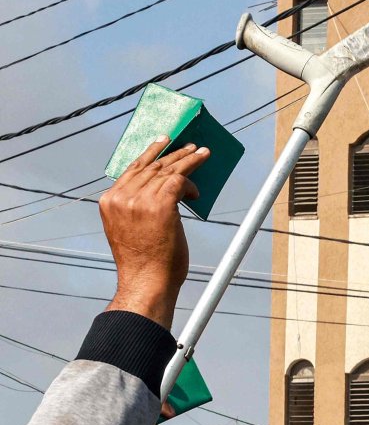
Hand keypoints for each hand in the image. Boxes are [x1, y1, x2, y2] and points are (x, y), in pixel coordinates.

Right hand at [100, 138, 209, 329]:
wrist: (146, 281)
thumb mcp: (129, 228)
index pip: (131, 169)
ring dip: (188, 161)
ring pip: (168, 170)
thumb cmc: (143, 261)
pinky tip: (198, 191)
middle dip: (173, 154)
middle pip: (151, 166)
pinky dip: (191, 182)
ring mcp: (139, 200)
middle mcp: (121, 197)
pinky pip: (179, 181)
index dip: (149, 153)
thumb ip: (136, 207)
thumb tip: (160, 191)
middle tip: (190, 146)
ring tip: (203, 154)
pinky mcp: (160, 204)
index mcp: (109, 202)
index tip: (162, 143)